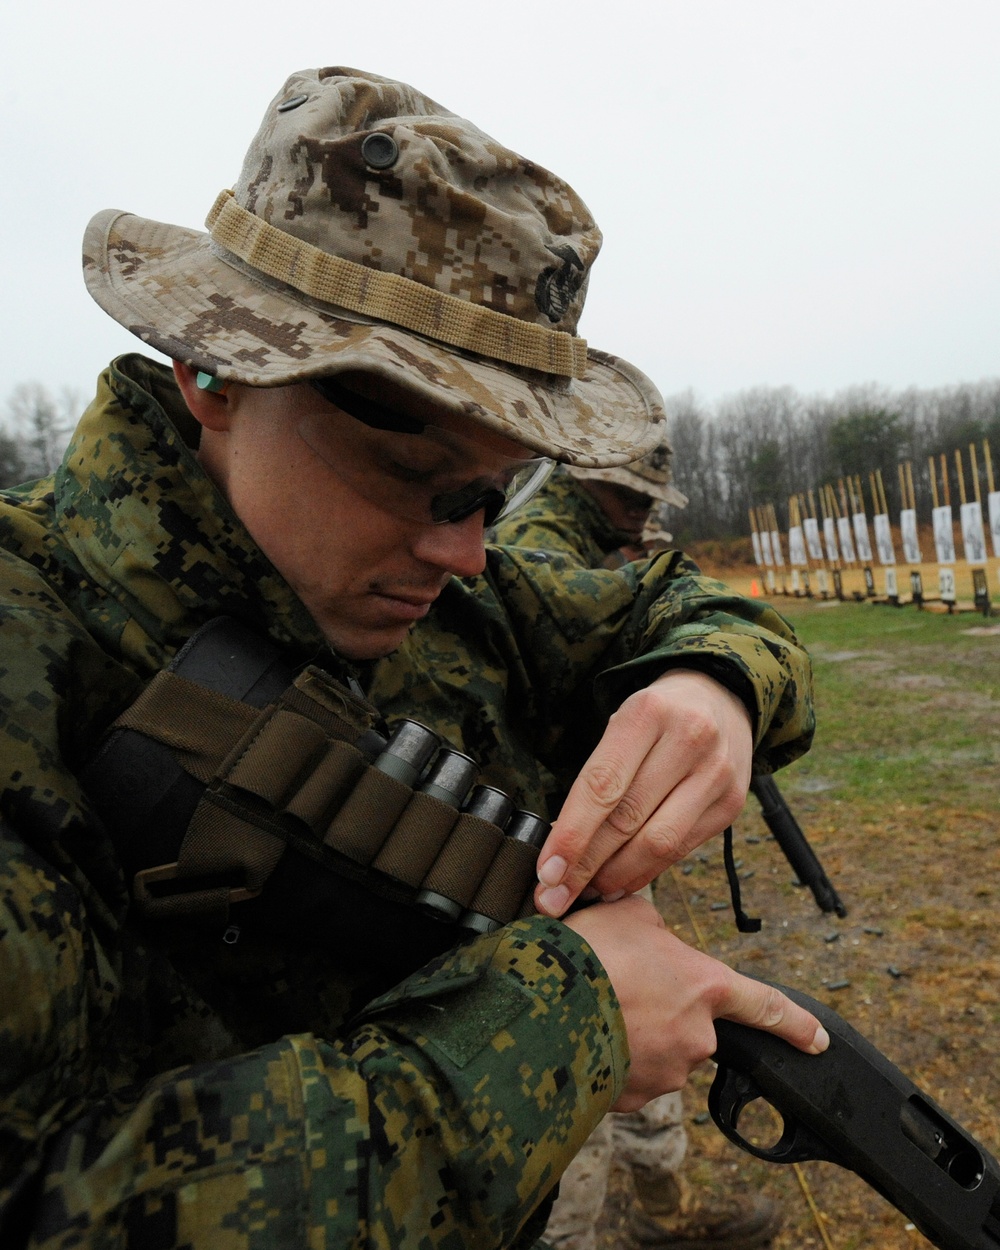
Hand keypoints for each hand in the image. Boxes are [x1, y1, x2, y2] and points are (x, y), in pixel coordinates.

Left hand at [535, 668, 752, 915]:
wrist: (720, 698)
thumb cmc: (656, 718)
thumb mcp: (621, 725)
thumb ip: (596, 779)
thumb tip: (560, 848)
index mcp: (648, 712)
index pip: (601, 785)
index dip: (571, 835)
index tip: (546, 872)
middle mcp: (689, 740)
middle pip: (627, 819)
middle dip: (585, 866)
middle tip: (553, 897)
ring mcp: (717, 773)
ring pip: (658, 842)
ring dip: (616, 876)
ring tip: (587, 890)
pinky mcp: (732, 803)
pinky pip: (681, 849)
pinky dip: (646, 871)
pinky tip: (621, 881)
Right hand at [564, 896, 827, 1110]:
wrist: (541, 1004)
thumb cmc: (588, 951)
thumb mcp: (629, 912)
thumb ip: (656, 926)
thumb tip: (652, 935)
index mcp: (705, 986)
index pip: (765, 1006)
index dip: (795, 1023)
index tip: (818, 1040)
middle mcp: (696, 1036)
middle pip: (691, 1028)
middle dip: (661, 1013)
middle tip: (618, 989)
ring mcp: (664, 1073)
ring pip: (656, 1053)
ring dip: (633, 1036)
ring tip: (594, 1008)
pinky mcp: (631, 1099)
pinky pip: (627, 1078)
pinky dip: (610, 1061)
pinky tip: (584, 1035)